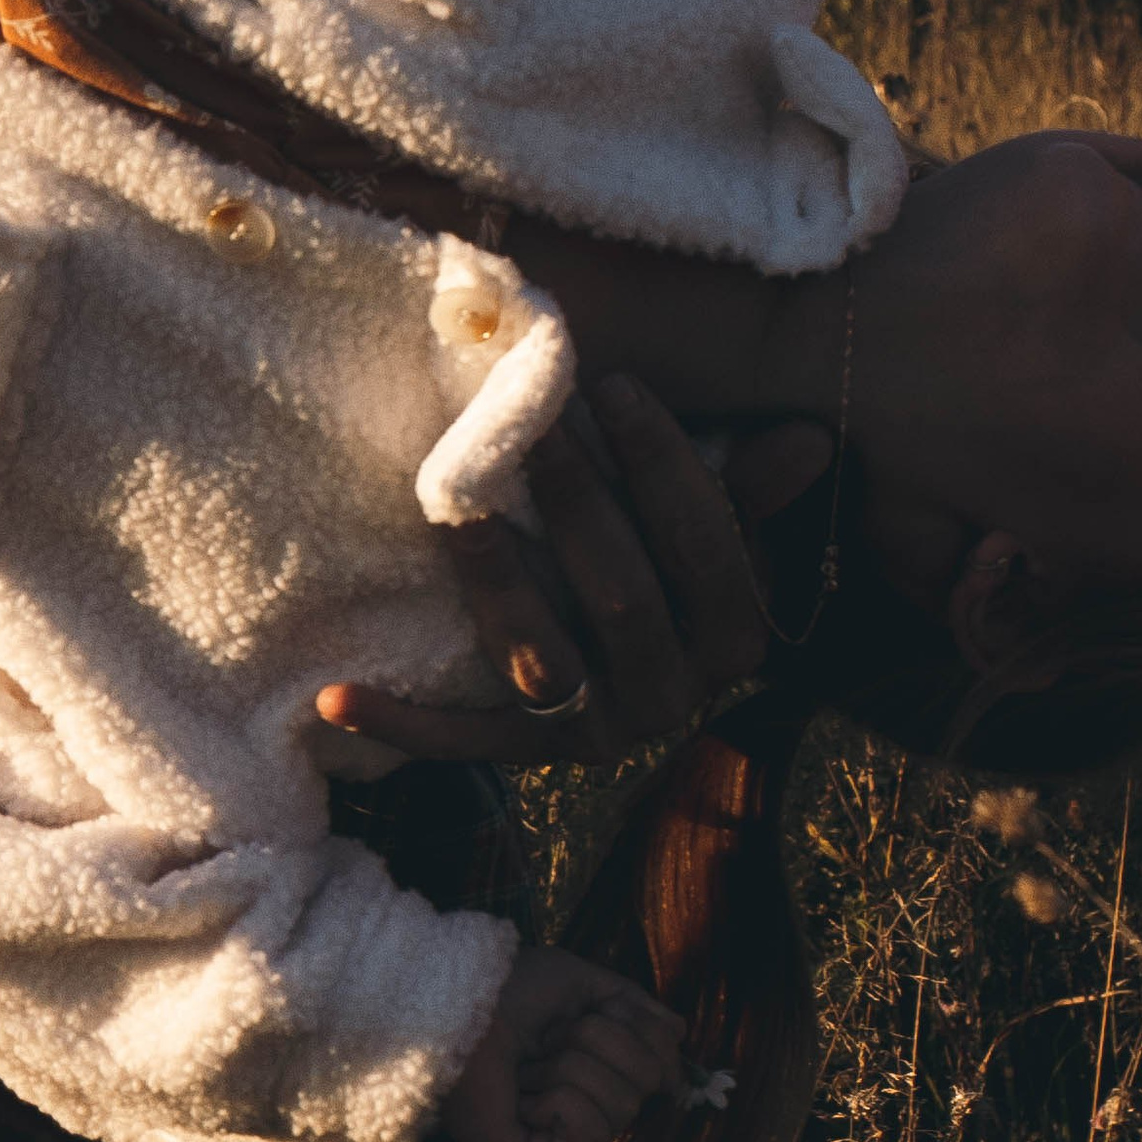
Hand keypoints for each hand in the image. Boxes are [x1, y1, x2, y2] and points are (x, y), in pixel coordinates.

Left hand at [318, 380, 829, 769]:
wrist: (639, 677)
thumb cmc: (678, 570)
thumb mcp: (723, 532)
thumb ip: (750, 491)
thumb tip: (808, 441)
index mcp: (737, 642)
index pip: (706, 546)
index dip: (664, 464)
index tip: (611, 384)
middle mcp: (673, 700)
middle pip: (620, 593)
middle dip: (573, 499)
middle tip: (523, 418)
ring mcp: (599, 734)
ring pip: (541, 654)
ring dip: (493, 577)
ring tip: (450, 503)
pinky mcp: (530, 757)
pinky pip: (464, 742)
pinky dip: (401, 725)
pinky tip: (333, 699)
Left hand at [440, 945, 684, 1141]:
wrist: (454, 1004)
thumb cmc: (504, 990)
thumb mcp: (579, 985)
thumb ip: (633, 1008)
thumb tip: (679, 1033)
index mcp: (589, 1077)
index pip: (658, 1068)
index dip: (637, 1034)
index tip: (591, 1014)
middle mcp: (577, 1118)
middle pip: (643, 1085)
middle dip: (597, 1044)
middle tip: (545, 1040)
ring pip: (618, 1107)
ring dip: (568, 1067)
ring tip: (524, 1067)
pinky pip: (588, 1132)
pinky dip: (557, 1098)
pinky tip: (520, 1097)